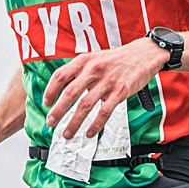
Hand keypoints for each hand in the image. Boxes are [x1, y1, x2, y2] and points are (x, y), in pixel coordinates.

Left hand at [42, 38, 168, 139]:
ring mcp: (106, 82)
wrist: (142, 54)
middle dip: (58, 110)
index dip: (50, 90)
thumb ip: (79, 71)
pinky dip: (95, 125)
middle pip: (70, 93)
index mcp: (84, 61)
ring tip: (67, 133)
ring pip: (85, 105)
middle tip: (50, 122)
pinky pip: (104, 112)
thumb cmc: (116, 59)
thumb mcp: (94, 58)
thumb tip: (62, 88)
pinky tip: (88, 133)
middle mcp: (93, 70)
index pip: (60, 76)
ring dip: (74, 122)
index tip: (46, 103)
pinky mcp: (120, 92)